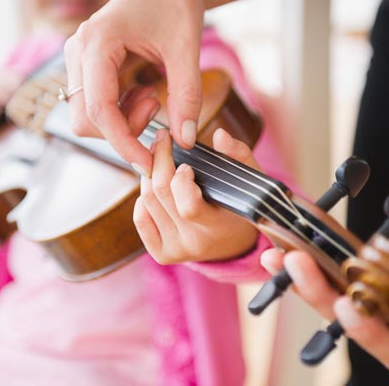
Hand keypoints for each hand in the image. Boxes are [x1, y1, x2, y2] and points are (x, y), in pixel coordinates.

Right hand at [64, 0, 206, 175]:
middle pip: (84, 119)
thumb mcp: (186, 50)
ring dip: (122, 120)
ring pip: (87, 115)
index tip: (148, 163)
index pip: (98, 110)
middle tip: (156, 109)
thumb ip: (187, 96)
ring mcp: (79, 58)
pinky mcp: (87, 64)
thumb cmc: (176, 2)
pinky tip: (143, 92)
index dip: (122, 144)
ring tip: (153, 96)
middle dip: (122, 129)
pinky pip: (94, 103)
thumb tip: (184, 141)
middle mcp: (78, 51)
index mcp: (97, 43)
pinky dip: (120, 110)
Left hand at [133, 128, 258, 263]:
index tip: (187, 163)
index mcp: (218, 227)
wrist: (235, 242)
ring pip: (147, 201)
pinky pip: (140, 217)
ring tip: (159, 157)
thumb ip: (238, 156)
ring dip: (149, 174)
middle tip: (163, 138)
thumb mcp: (247, 180)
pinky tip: (155, 186)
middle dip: (159, 159)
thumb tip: (220, 134)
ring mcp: (176, 250)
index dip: (181, 181)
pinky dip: (143, 197)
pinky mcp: (162, 254)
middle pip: (161, 195)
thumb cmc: (242, 204)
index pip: (189, 207)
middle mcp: (194, 243)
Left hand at [260, 198, 388, 371]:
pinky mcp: (369, 283)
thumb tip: (375, 251)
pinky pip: (339, 281)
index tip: (348, 306)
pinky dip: (315, 267)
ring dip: (307, 282)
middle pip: (357, 324)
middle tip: (299, 264)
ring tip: (281, 257)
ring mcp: (384, 302)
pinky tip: (291, 251)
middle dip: (322, 295)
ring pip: (339, 303)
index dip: (370, 334)